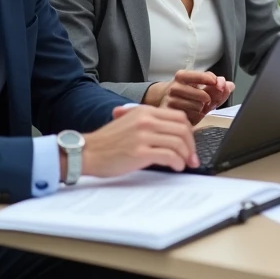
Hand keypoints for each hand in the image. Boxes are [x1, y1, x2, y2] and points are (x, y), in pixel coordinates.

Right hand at [79, 104, 199, 175]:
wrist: (86, 153)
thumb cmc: (107, 142)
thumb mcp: (129, 122)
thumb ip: (149, 123)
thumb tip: (171, 133)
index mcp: (145, 111)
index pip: (179, 117)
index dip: (189, 132)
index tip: (190, 144)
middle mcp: (145, 120)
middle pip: (182, 129)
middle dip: (191, 146)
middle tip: (193, 158)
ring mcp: (143, 136)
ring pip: (178, 143)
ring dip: (186, 156)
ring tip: (185, 164)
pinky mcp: (140, 152)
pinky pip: (169, 156)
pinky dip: (177, 162)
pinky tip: (175, 167)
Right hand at [143, 70, 234, 124]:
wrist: (164, 100)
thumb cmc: (186, 93)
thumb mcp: (200, 86)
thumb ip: (217, 86)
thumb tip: (229, 85)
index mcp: (182, 76)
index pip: (200, 76)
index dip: (211, 79)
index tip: (216, 82)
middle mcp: (175, 87)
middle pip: (203, 94)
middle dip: (208, 98)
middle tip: (205, 99)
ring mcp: (171, 101)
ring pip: (198, 107)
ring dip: (201, 108)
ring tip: (195, 106)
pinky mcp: (170, 114)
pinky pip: (191, 117)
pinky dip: (195, 116)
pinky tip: (190, 113)